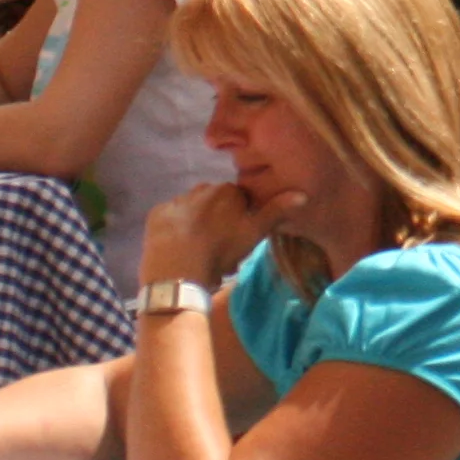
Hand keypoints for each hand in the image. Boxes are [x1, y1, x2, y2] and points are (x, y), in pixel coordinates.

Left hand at [142, 179, 274, 288]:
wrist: (179, 270)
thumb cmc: (221, 251)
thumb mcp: (254, 234)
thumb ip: (276, 212)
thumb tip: (303, 193)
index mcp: (227, 191)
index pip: (240, 199)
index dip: (241, 219)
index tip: (239, 239)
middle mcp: (201, 189)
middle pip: (215, 203)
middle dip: (219, 219)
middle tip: (220, 248)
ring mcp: (176, 200)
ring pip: (192, 210)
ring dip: (196, 223)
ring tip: (198, 250)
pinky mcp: (156, 214)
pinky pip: (170, 219)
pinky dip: (174, 229)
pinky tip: (178, 247)